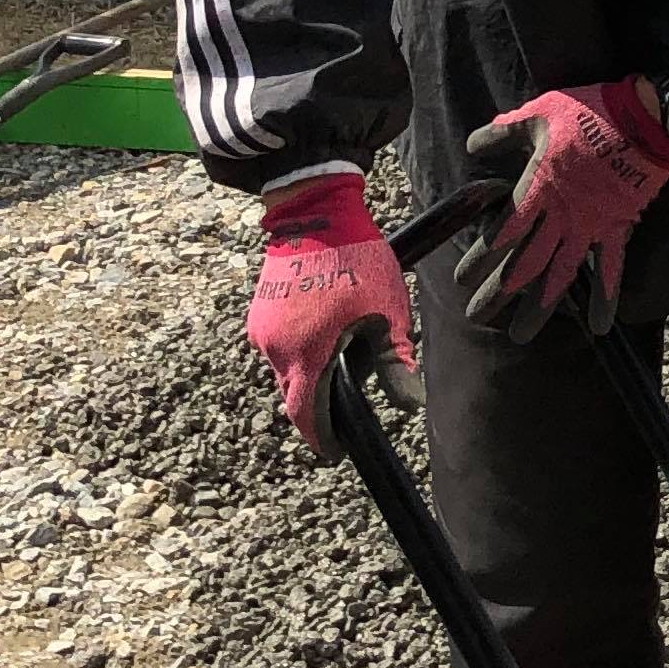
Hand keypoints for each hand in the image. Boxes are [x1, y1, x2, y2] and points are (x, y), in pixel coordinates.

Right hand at [245, 167, 414, 449]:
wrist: (315, 214)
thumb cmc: (356, 260)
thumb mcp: (387, 313)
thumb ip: (396, 364)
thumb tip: (410, 405)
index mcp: (307, 354)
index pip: (306, 415)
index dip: (321, 438)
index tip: (336, 452)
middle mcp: (275, 349)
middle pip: (294, 397)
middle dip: (317, 409)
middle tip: (343, 414)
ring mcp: (261, 331)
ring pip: (285, 372)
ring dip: (308, 377)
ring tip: (339, 364)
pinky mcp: (258, 314)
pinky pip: (277, 348)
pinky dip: (298, 353)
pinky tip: (323, 337)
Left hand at [461, 77, 668, 339]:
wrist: (646, 120)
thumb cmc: (591, 112)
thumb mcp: (540, 113)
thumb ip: (504, 132)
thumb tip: (474, 145)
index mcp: (539, 189)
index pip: (502, 233)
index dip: (481, 258)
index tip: (462, 280)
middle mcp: (561, 217)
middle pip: (524, 263)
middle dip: (498, 293)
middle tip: (476, 317)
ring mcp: (591, 227)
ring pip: (560, 275)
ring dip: (539, 308)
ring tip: (520, 335)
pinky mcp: (618, 228)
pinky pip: (612, 269)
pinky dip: (606, 298)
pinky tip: (600, 326)